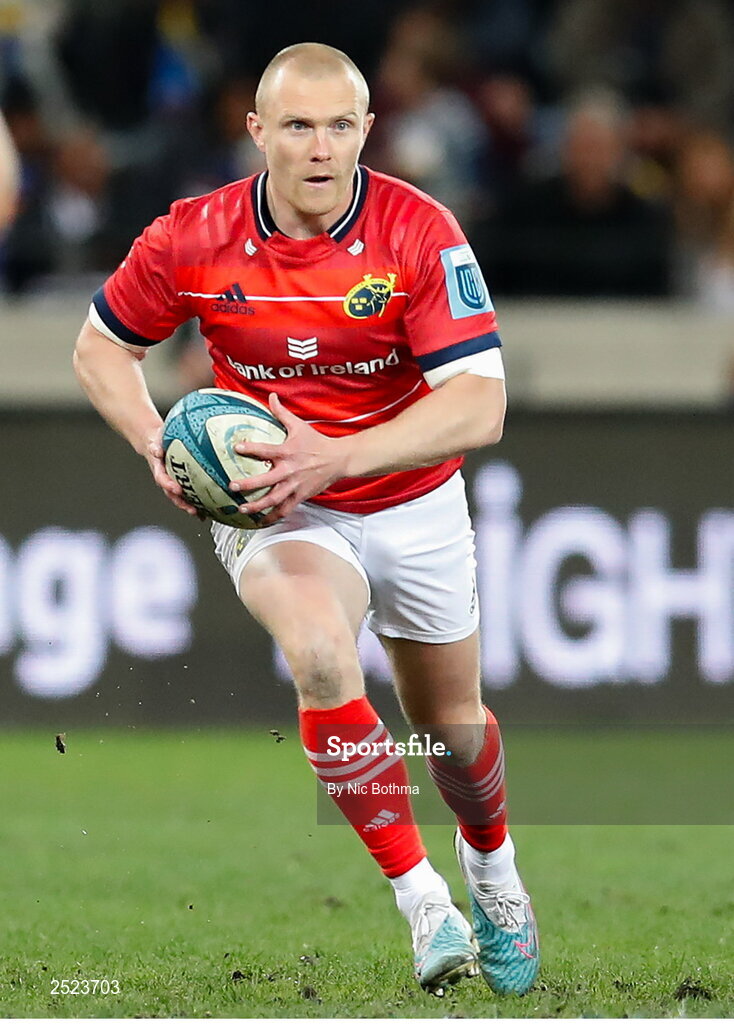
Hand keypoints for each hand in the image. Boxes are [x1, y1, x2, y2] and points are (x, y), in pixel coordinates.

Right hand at [143, 428, 200, 516]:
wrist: (156, 445)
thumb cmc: (158, 443)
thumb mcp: (155, 441)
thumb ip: (155, 447)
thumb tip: (156, 450)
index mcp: (159, 469)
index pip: (162, 479)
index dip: (169, 485)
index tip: (177, 489)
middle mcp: (166, 479)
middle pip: (172, 494)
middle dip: (181, 503)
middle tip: (191, 508)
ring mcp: (174, 483)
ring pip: (180, 498)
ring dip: (189, 506)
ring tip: (199, 513)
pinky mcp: (182, 484)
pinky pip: (189, 495)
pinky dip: (197, 504)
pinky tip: (206, 511)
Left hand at [230, 393, 349, 523]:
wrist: (339, 460)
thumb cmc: (317, 442)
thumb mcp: (299, 426)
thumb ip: (281, 413)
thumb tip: (271, 396)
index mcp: (288, 452)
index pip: (266, 449)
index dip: (251, 448)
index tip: (237, 447)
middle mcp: (290, 471)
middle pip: (267, 480)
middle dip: (249, 484)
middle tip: (232, 486)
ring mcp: (295, 486)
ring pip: (274, 499)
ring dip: (257, 505)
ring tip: (242, 509)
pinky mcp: (300, 497)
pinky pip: (285, 510)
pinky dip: (273, 517)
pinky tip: (260, 522)